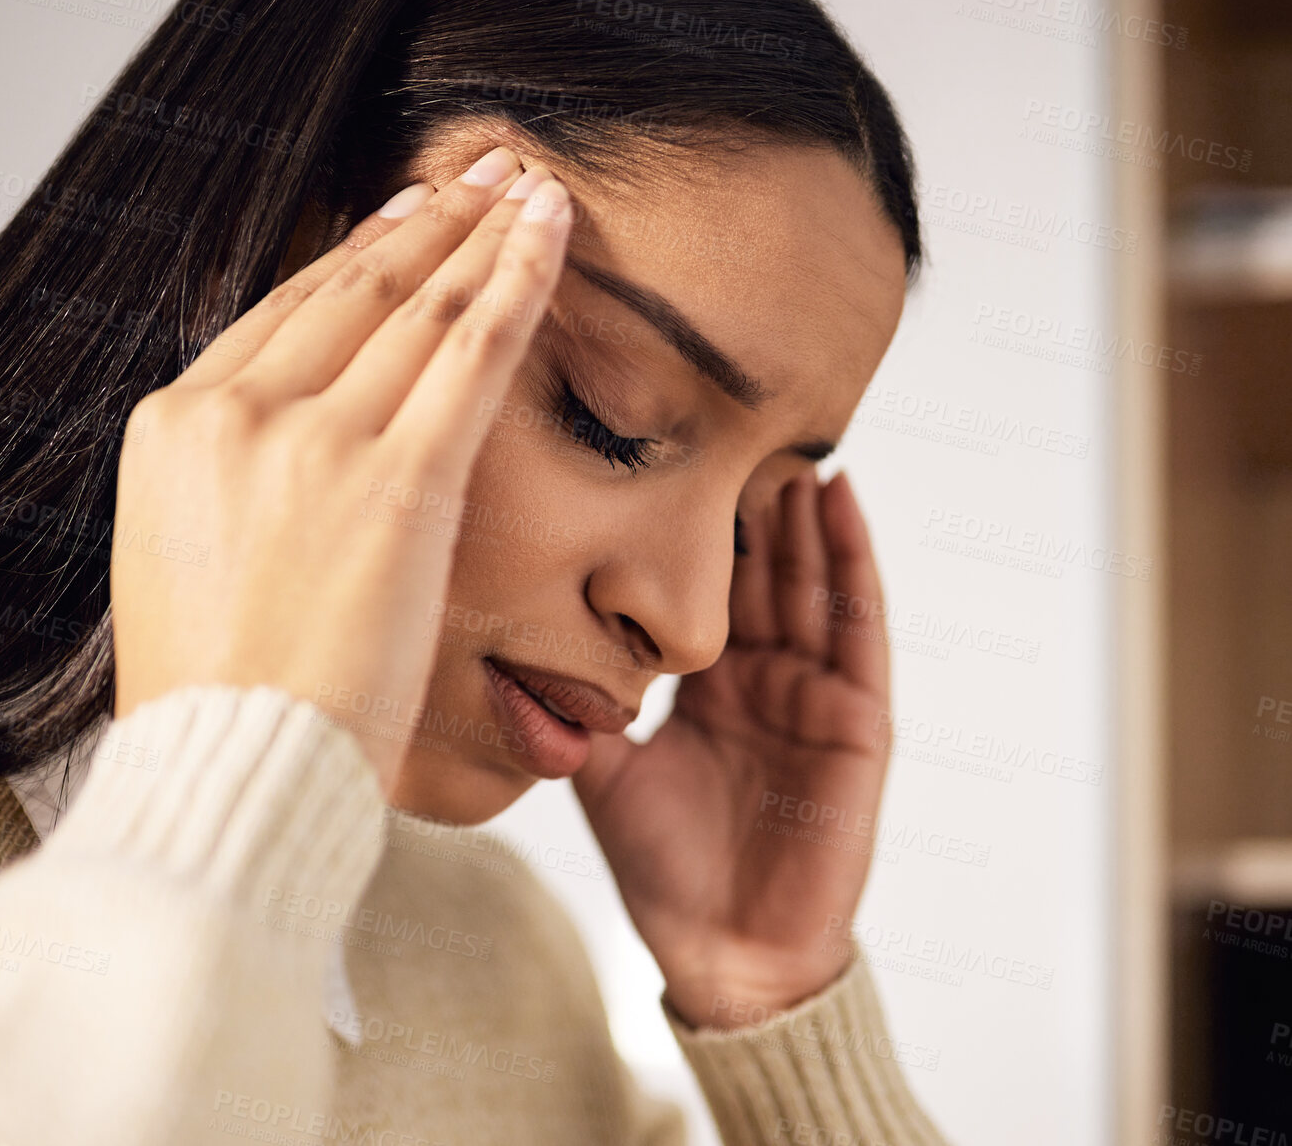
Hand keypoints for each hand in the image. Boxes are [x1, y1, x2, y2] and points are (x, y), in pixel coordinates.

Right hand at [108, 147, 572, 793]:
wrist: (228, 774)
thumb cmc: (216, 702)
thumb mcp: (181, 570)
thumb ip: (227, 491)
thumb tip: (273, 458)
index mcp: (173, 427)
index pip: (285, 314)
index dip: (358, 255)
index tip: (405, 221)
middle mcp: (235, 413)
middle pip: (353, 288)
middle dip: (431, 221)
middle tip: (483, 175)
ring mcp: (311, 439)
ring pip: (419, 305)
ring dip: (483, 233)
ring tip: (529, 188)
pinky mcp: (393, 482)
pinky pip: (470, 354)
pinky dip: (517, 282)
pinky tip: (553, 236)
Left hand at [571, 471, 891, 1028]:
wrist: (720, 952)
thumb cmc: (661, 868)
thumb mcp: (603, 769)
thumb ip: (576, 706)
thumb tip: (508, 641)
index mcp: (709, 686)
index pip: (708, 584)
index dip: (697, 522)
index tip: (668, 448)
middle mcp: (764, 678)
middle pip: (762, 566)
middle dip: (750, 496)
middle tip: (730, 416)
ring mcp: (815, 695)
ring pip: (810, 579)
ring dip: (800, 509)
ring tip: (784, 433)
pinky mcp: (858, 720)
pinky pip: (859, 627)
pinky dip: (852, 561)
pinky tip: (840, 497)